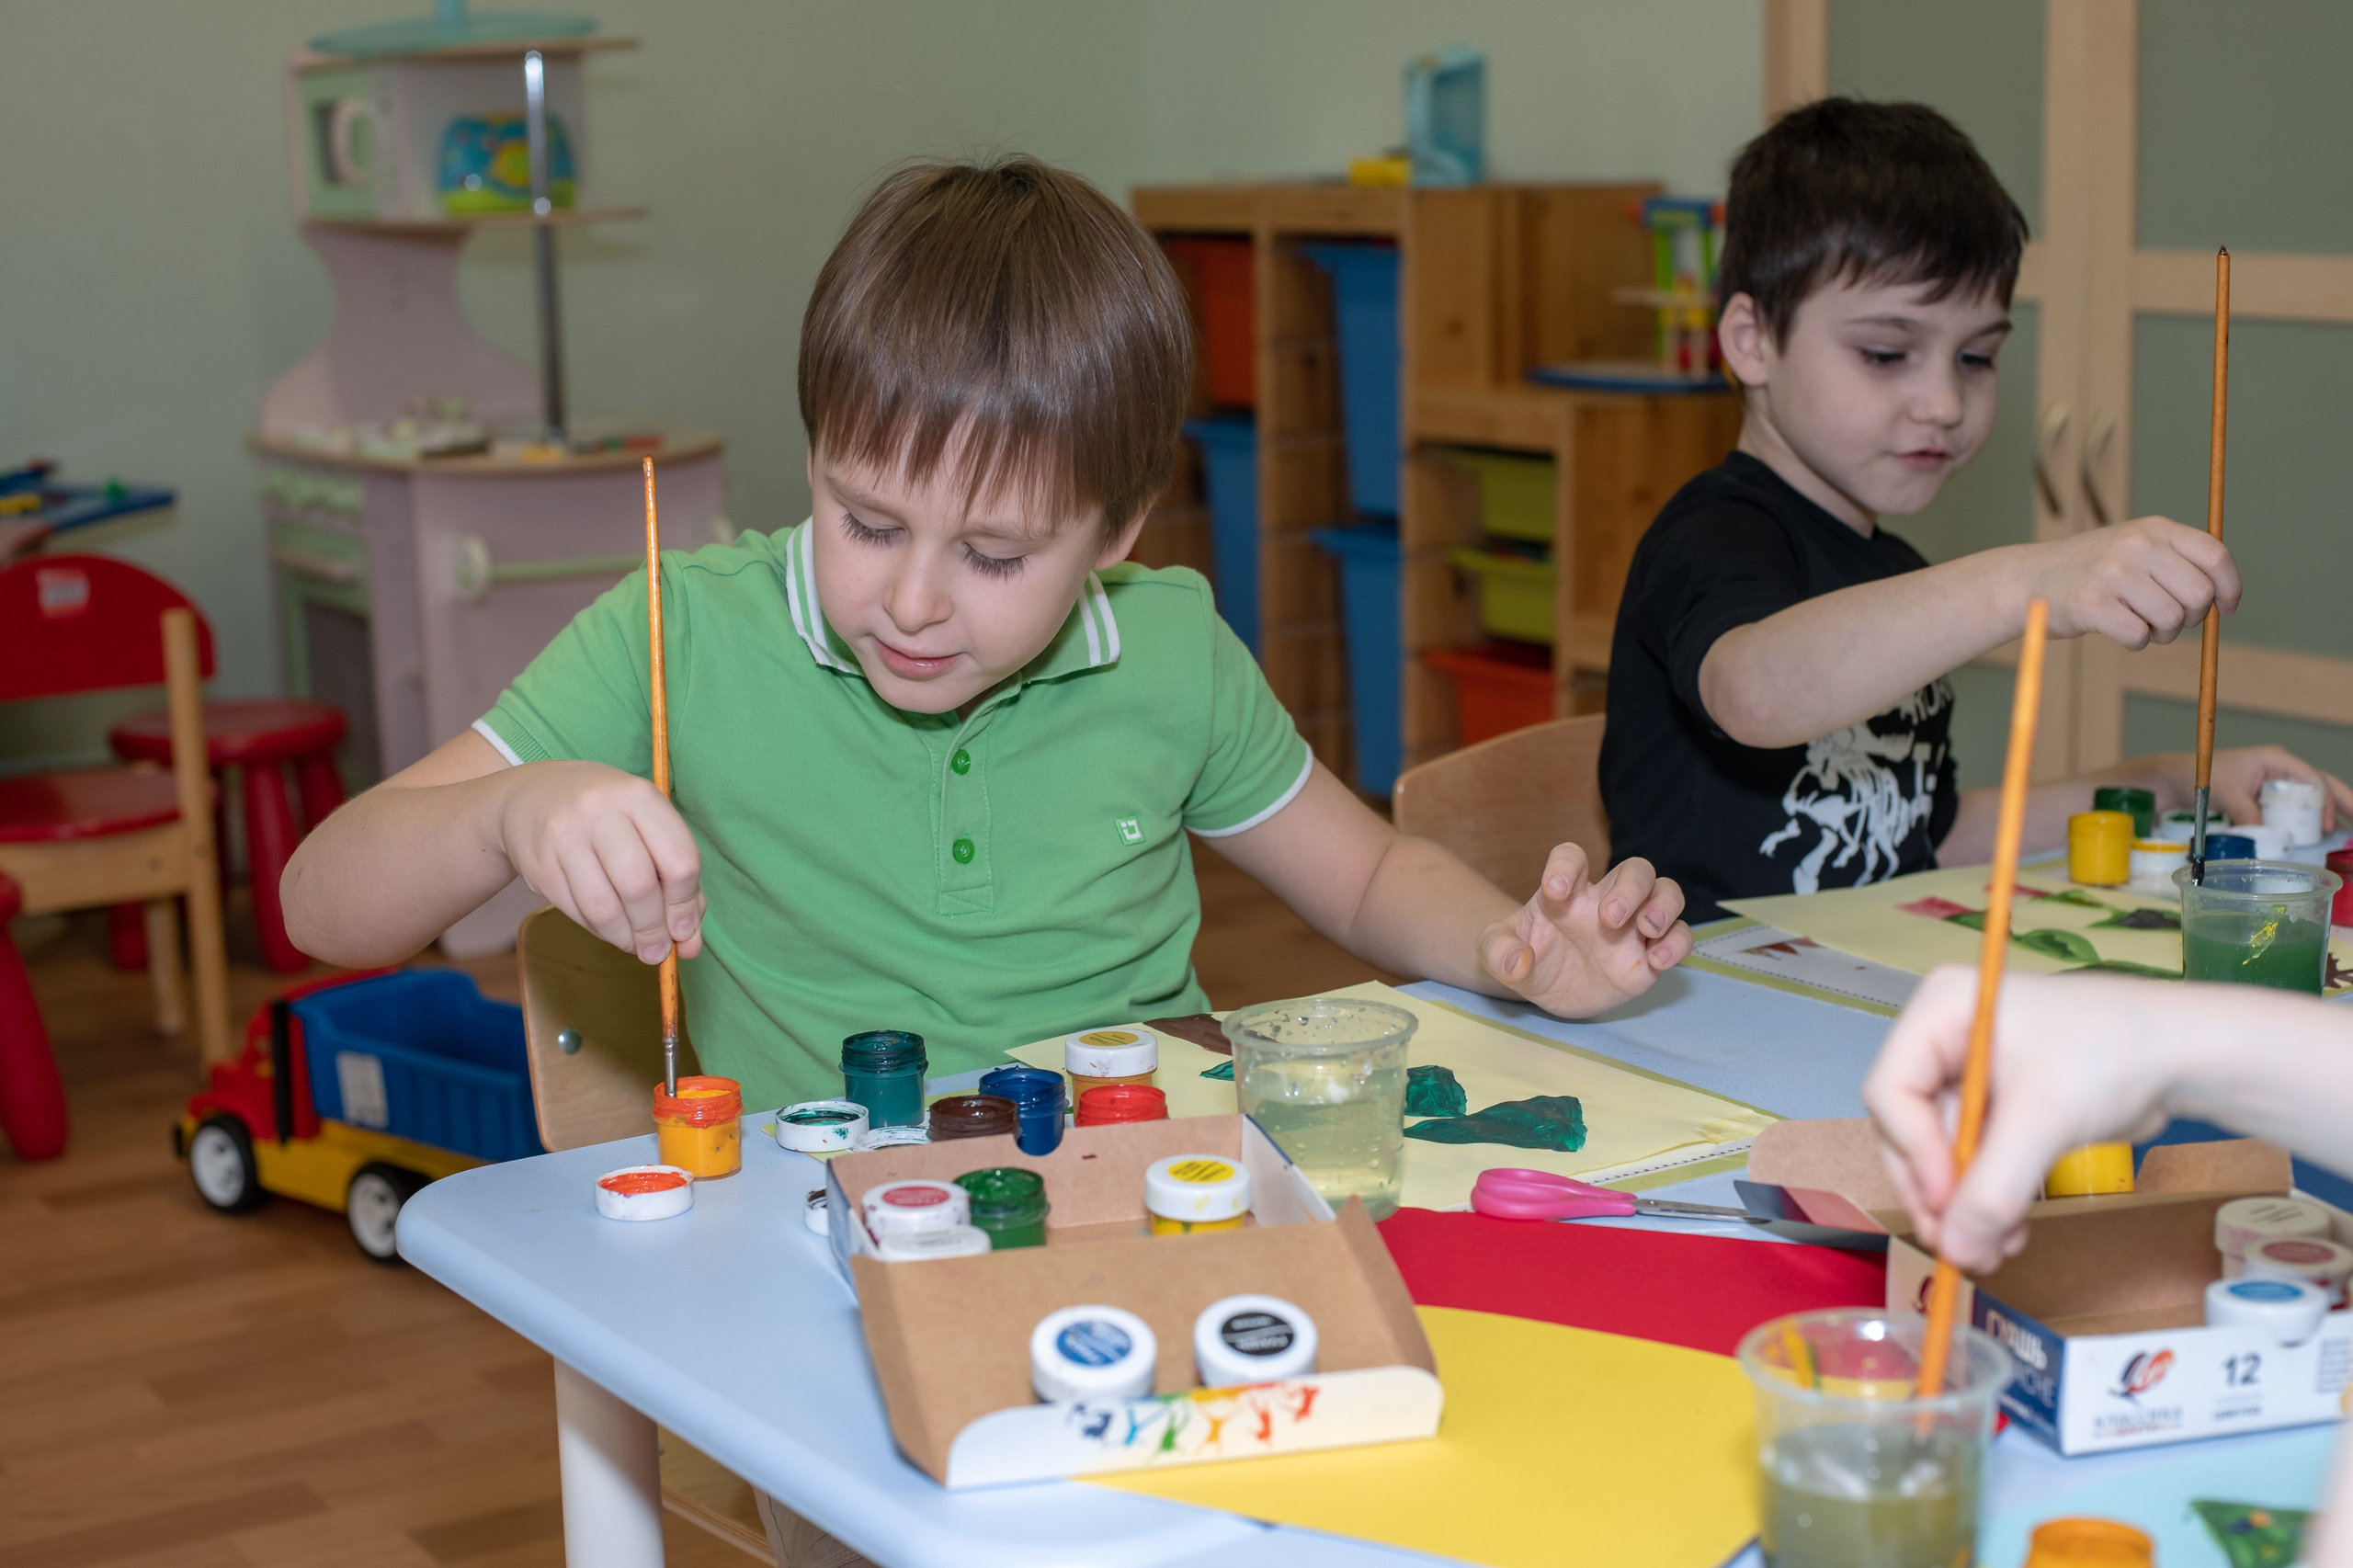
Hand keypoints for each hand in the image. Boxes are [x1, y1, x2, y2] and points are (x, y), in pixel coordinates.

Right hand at [493, 760, 705, 963]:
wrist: (532, 796)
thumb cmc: (607, 816)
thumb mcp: (646, 826)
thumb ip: (677, 881)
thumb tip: (689, 944)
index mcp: (639, 797)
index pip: (679, 860)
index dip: (685, 905)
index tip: (683, 930)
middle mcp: (599, 811)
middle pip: (639, 887)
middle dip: (653, 930)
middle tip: (658, 951)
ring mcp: (563, 837)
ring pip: (604, 908)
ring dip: (626, 938)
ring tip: (635, 945)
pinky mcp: (538, 864)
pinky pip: (576, 912)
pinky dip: (599, 931)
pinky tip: (609, 929)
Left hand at [1478, 844, 1691, 1017]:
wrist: (1547, 988)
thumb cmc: (1526, 955)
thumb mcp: (1497, 953)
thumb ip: (1498, 952)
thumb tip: (1517, 962)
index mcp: (1567, 892)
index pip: (1572, 858)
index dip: (1566, 865)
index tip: (1554, 890)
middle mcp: (1605, 901)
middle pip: (1635, 869)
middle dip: (1629, 888)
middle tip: (1610, 918)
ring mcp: (1632, 927)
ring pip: (1666, 893)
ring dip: (1663, 905)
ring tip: (1647, 930)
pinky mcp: (1649, 956)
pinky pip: (1679, 937)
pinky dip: (1677, 943)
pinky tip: (1657, 960)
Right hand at [1863, 967, 2182, 1272]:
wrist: (2186, 1053)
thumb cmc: (2113, 1055)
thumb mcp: (2044, 1118)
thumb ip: (1992, 1187)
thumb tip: (1956, 1251)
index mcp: (1939, 1012)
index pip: (1892, 1090)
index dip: (1913, 1152)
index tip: (1946, 1206)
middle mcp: (1944, 1039)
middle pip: (1908, 1128)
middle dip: (1938, 1191)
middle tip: (1960, 1245)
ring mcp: (1970, 1074)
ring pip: (1941, 1153)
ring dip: (1965, 1206)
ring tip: (1996, 1249)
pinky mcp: (2000, 1105)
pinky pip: (1975, 1160)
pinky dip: (1990, 1198)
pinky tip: (2011, 1232)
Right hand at [2023, 516, 2239, 648]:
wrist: (2028, 579)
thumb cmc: (2090, 570)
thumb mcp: (2136, 548)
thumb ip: (2177, 562)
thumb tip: (2224, 596)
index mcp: (2155, 528)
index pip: (2216, 557)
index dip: (2230, 588)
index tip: (2226, 608)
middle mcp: (2137, 545)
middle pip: (2199, 595)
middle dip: (2191, 617)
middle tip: (2168, 620)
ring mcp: (2114, 573)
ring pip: (2172, 620)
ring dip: (2161, 633)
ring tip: (2139, 623)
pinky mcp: (2093, 604)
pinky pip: (2140, 636)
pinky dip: (2135, 641)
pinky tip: (2116, 629)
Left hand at [2199, 746, 2352, 834]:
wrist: (2182, 776)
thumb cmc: (2204, 775)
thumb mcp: (2226, 792)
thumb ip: (2245, 812)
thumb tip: (2263, 834)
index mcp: (2277, 759)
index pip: (2312, 778)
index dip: (2324, 802)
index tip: (2325, 826)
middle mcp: (2282, 768)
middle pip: (2322, 783)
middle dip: (2344, 802)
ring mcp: (2278, 781)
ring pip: (2313, 794)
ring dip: (2331, 810)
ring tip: (2350, 829)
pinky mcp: (2271, 794)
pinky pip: (2297, 804)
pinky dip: (2312, 816)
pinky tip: (2325, 830)